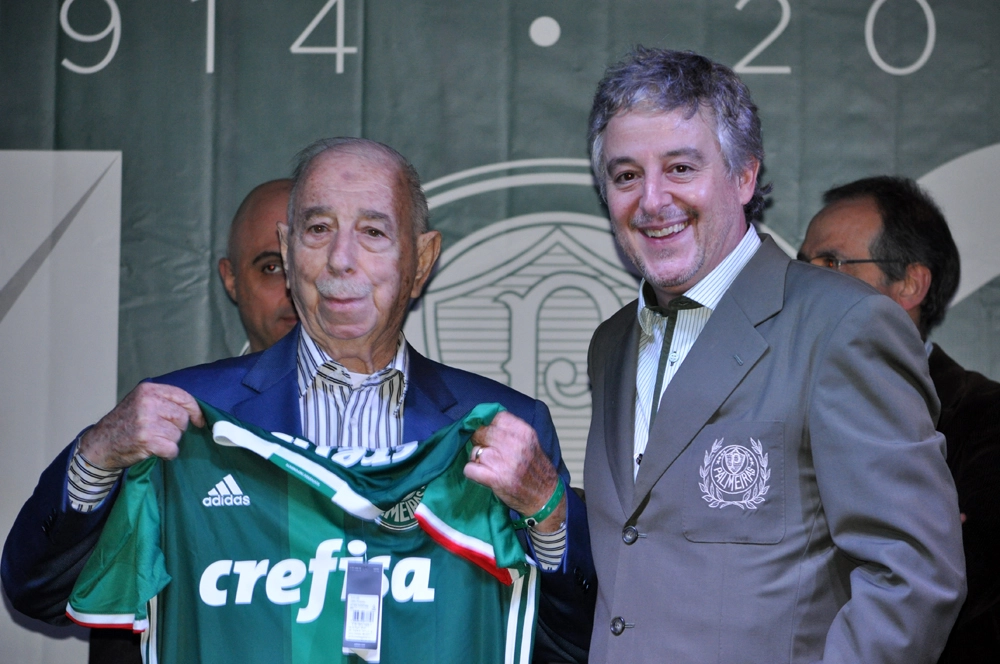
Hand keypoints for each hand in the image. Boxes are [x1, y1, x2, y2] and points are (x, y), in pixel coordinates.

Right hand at [77, 383, 204, 468]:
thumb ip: (163, 401)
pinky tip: (155, 450)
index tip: (199, 420)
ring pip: (178, 434)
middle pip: (182, 417)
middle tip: (161, 432)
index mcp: (148, 390)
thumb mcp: (140, 402)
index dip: (195, 410)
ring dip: (170, 441)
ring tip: (153, 440)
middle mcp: (148, 403)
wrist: (99, 445)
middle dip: (177, 428)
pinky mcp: (147, 440)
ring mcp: (147, 421)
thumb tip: (194, 410)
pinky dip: (167, 453)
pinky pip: (172, 448)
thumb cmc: (123, 424)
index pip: (183, 396)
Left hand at [464, 411, 565, 532]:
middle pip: (482, 432)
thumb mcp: (531, 443)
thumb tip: (486, 423)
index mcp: (525, 433)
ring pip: (475, 450)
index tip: (492, 435)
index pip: (497, 417)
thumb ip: (512, 432)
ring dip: (476, 458)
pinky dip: (472, 472)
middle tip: (485, 451)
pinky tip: (482, 475)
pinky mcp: (496, 479)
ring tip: (487, 465)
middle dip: (480, 441)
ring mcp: (505, 462)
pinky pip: (470, 469)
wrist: (546, 498)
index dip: (491, 426)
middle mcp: (515, 445)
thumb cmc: (537, 471)